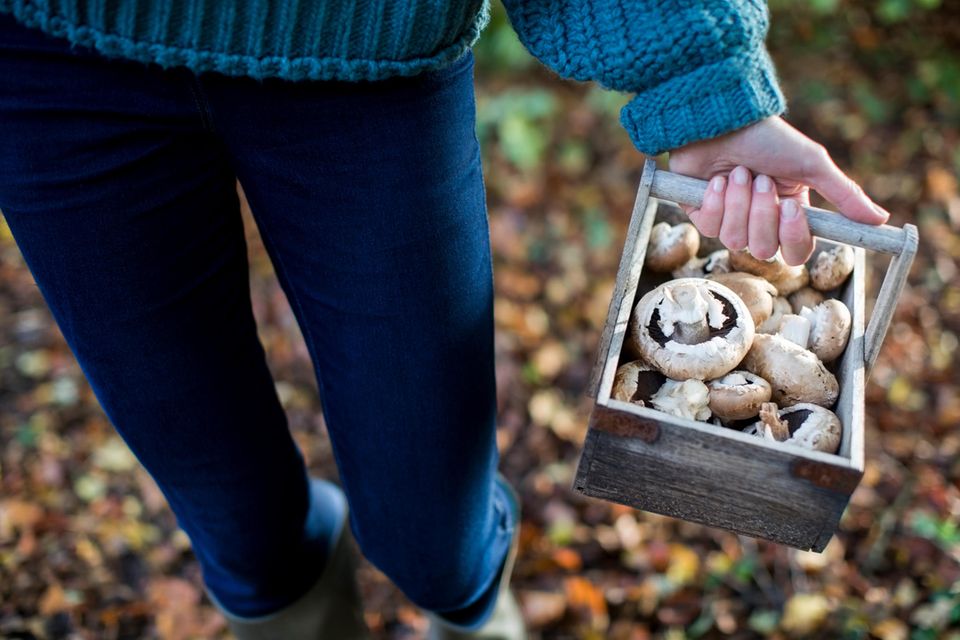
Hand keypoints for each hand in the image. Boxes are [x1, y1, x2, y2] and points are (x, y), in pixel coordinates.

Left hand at [667, 116, 888, 265]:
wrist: (722, 120)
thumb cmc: (768, 138)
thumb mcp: (812, 163)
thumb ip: (844, 194)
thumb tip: (881, 220)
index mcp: (790, 214)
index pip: (797, 252)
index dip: (794, 237)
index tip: (792, 208)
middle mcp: (760, 221)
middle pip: (763, 250)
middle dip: (762, 213)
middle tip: (761, 179)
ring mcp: (728, 220)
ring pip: (734, 241)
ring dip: (739, 202)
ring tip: (738, 172)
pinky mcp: (700, 214)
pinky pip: (709, 226)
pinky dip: (715, 199)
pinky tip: (714, 179)